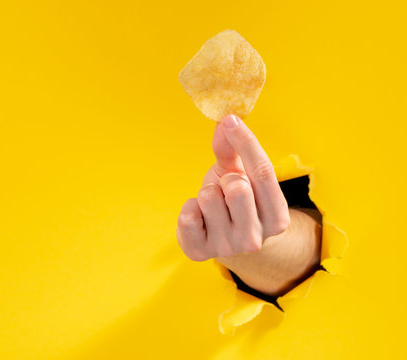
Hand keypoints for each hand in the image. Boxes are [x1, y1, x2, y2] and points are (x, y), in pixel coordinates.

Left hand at [177, 114, 289, 260]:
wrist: (218, 238)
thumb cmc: (233, 202)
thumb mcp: (239, 174)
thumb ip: (233, 149)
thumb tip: (226, 120)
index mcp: (276, 218)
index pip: (264, 173)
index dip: (246, 141)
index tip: (230, 120)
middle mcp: (255, 238)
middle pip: (238, 187)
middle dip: (226, 178)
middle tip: (225, 189)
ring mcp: (226, 248)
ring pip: (209, 197)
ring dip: (206, 193)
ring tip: (212, 204)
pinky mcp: (198, 252)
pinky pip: (187, 214)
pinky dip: (189, 207)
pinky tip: (198, 217)